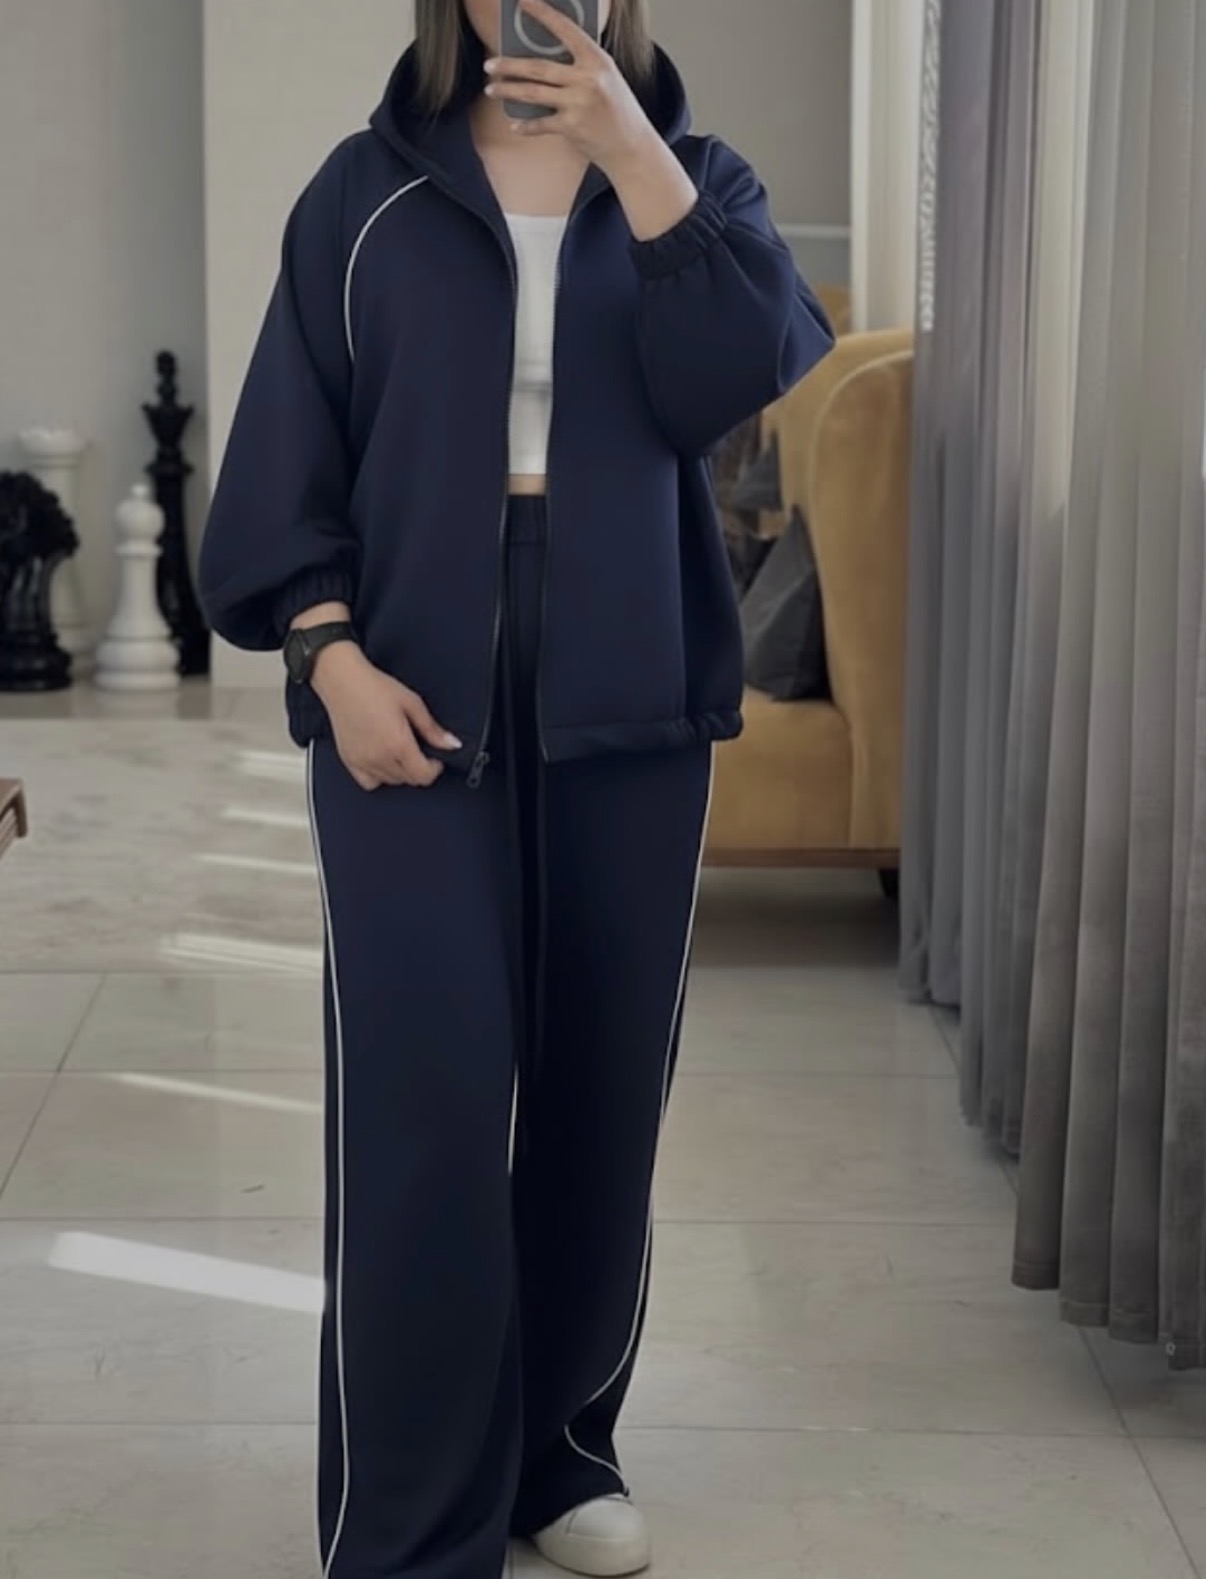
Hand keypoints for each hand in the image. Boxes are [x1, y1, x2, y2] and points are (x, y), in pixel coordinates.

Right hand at [311, 645, 461, 791]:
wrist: (342, 681)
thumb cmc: (374, 687)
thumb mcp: (412, 703)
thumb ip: (432, 729)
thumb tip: (452, 744)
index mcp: (398, 744)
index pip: (424, 776)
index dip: (435, 769)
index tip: (436, 758)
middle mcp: (380, 758)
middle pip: (409, 780)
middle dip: (419, 768)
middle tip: (419, 750)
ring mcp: (363, 762)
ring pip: (392, 782)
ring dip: (401, 772)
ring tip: (400, 750)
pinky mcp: (349, 760)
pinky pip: (369, 783)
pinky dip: (379, 777)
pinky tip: (382, 760)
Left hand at [485, 0, 654, 170]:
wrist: (632, 146)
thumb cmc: (617, 109)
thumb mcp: (606, 78)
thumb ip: (581, 65)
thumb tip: (545, 57)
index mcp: (596, 60)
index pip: (565, 30)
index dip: (542, 14)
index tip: (522, 2)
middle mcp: (587, 79)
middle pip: (538, 67)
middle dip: (509, 65)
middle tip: (490, 64)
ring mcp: (578, 104)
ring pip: (533, 93)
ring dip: (508, 91)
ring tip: (491, 89)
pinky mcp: (572, 127)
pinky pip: (540, 123)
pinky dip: (526, 126)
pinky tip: (515, 125)